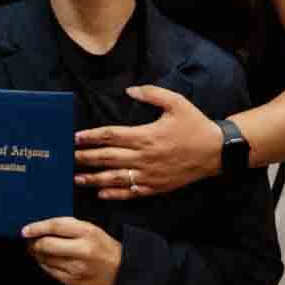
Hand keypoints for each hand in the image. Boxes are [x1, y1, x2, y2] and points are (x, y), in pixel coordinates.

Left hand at [21, 217, 121, 284]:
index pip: (55, 226)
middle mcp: (82, 250)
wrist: (119, 268)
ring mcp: (77, 268)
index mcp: (86, 232)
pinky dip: (45, 265)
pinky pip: (51, 272)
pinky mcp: (74, 281)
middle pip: (47, 245)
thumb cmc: (102, 245)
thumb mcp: (89, 228)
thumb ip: (67, 226)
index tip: (25, 230)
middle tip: (30, 241)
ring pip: (46, 260)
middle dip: (34, 243)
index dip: (37, 228)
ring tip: (38, 250)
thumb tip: (41, 228)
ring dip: (37, 254)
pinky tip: (47, 260)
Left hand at [74, 85, 223, 199]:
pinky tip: (100, 193)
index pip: (111, 136)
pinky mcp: (156, 187)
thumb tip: (129, 90)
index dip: (91, 137)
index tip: (75, 138)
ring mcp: (149, 175)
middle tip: (68, 157)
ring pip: (115, 178)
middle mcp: (144, 157)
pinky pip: (131, 192)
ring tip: (77, 178)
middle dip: (86, 158)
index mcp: (146, 135)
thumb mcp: (176, 102)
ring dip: (94, 178)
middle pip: (108, 157)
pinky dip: (114, 194)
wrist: (216, 152)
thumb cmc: (195, 124)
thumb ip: (151, 93)